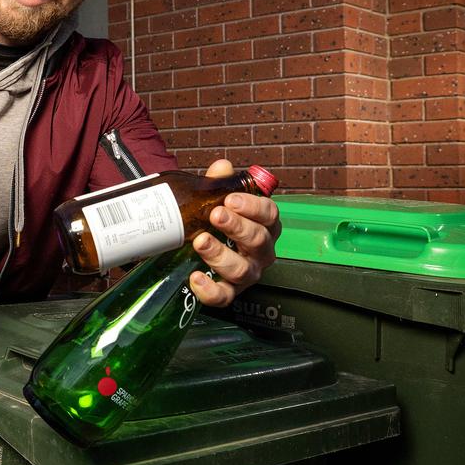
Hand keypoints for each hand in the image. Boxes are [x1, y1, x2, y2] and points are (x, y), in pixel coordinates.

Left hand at [189, 159, 281, 306]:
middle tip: (215, 215)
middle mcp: (261, 251)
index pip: (269, 215)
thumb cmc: (214, 221)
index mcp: (263, 225)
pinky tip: (196, 277)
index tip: (231, 199)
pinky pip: (224, 297)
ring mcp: (247, 273)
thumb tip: (222, 167)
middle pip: (258, 240)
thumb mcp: (215, 199)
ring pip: (242, 269)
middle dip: (237, 227)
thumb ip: (219, 184)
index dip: (253, 206)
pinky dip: (210, 289)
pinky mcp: (229, 292)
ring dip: (220, 254)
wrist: (195, 244)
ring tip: (200, 241)